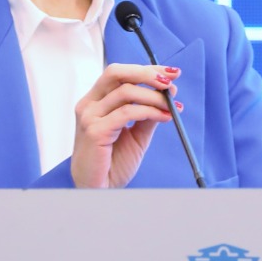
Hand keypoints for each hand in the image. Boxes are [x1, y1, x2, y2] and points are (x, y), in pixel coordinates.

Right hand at [70, 63, 181, 188]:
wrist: (99, 190)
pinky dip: (150, 111)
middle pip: (117, 73)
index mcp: (95, 101)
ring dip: (155, 96)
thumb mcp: (135, 134)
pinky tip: (164, 116)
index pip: (119, 74)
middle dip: (147, 74)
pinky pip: (127, 112)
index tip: (170, 73)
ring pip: (126, 92)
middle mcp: (89, 105)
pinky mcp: (95, 131)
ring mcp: (89, 117)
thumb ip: (146, 114)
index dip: (145, 69)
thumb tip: (166, 96)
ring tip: (172, 106)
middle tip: (171, 82)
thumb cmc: (111, 164)